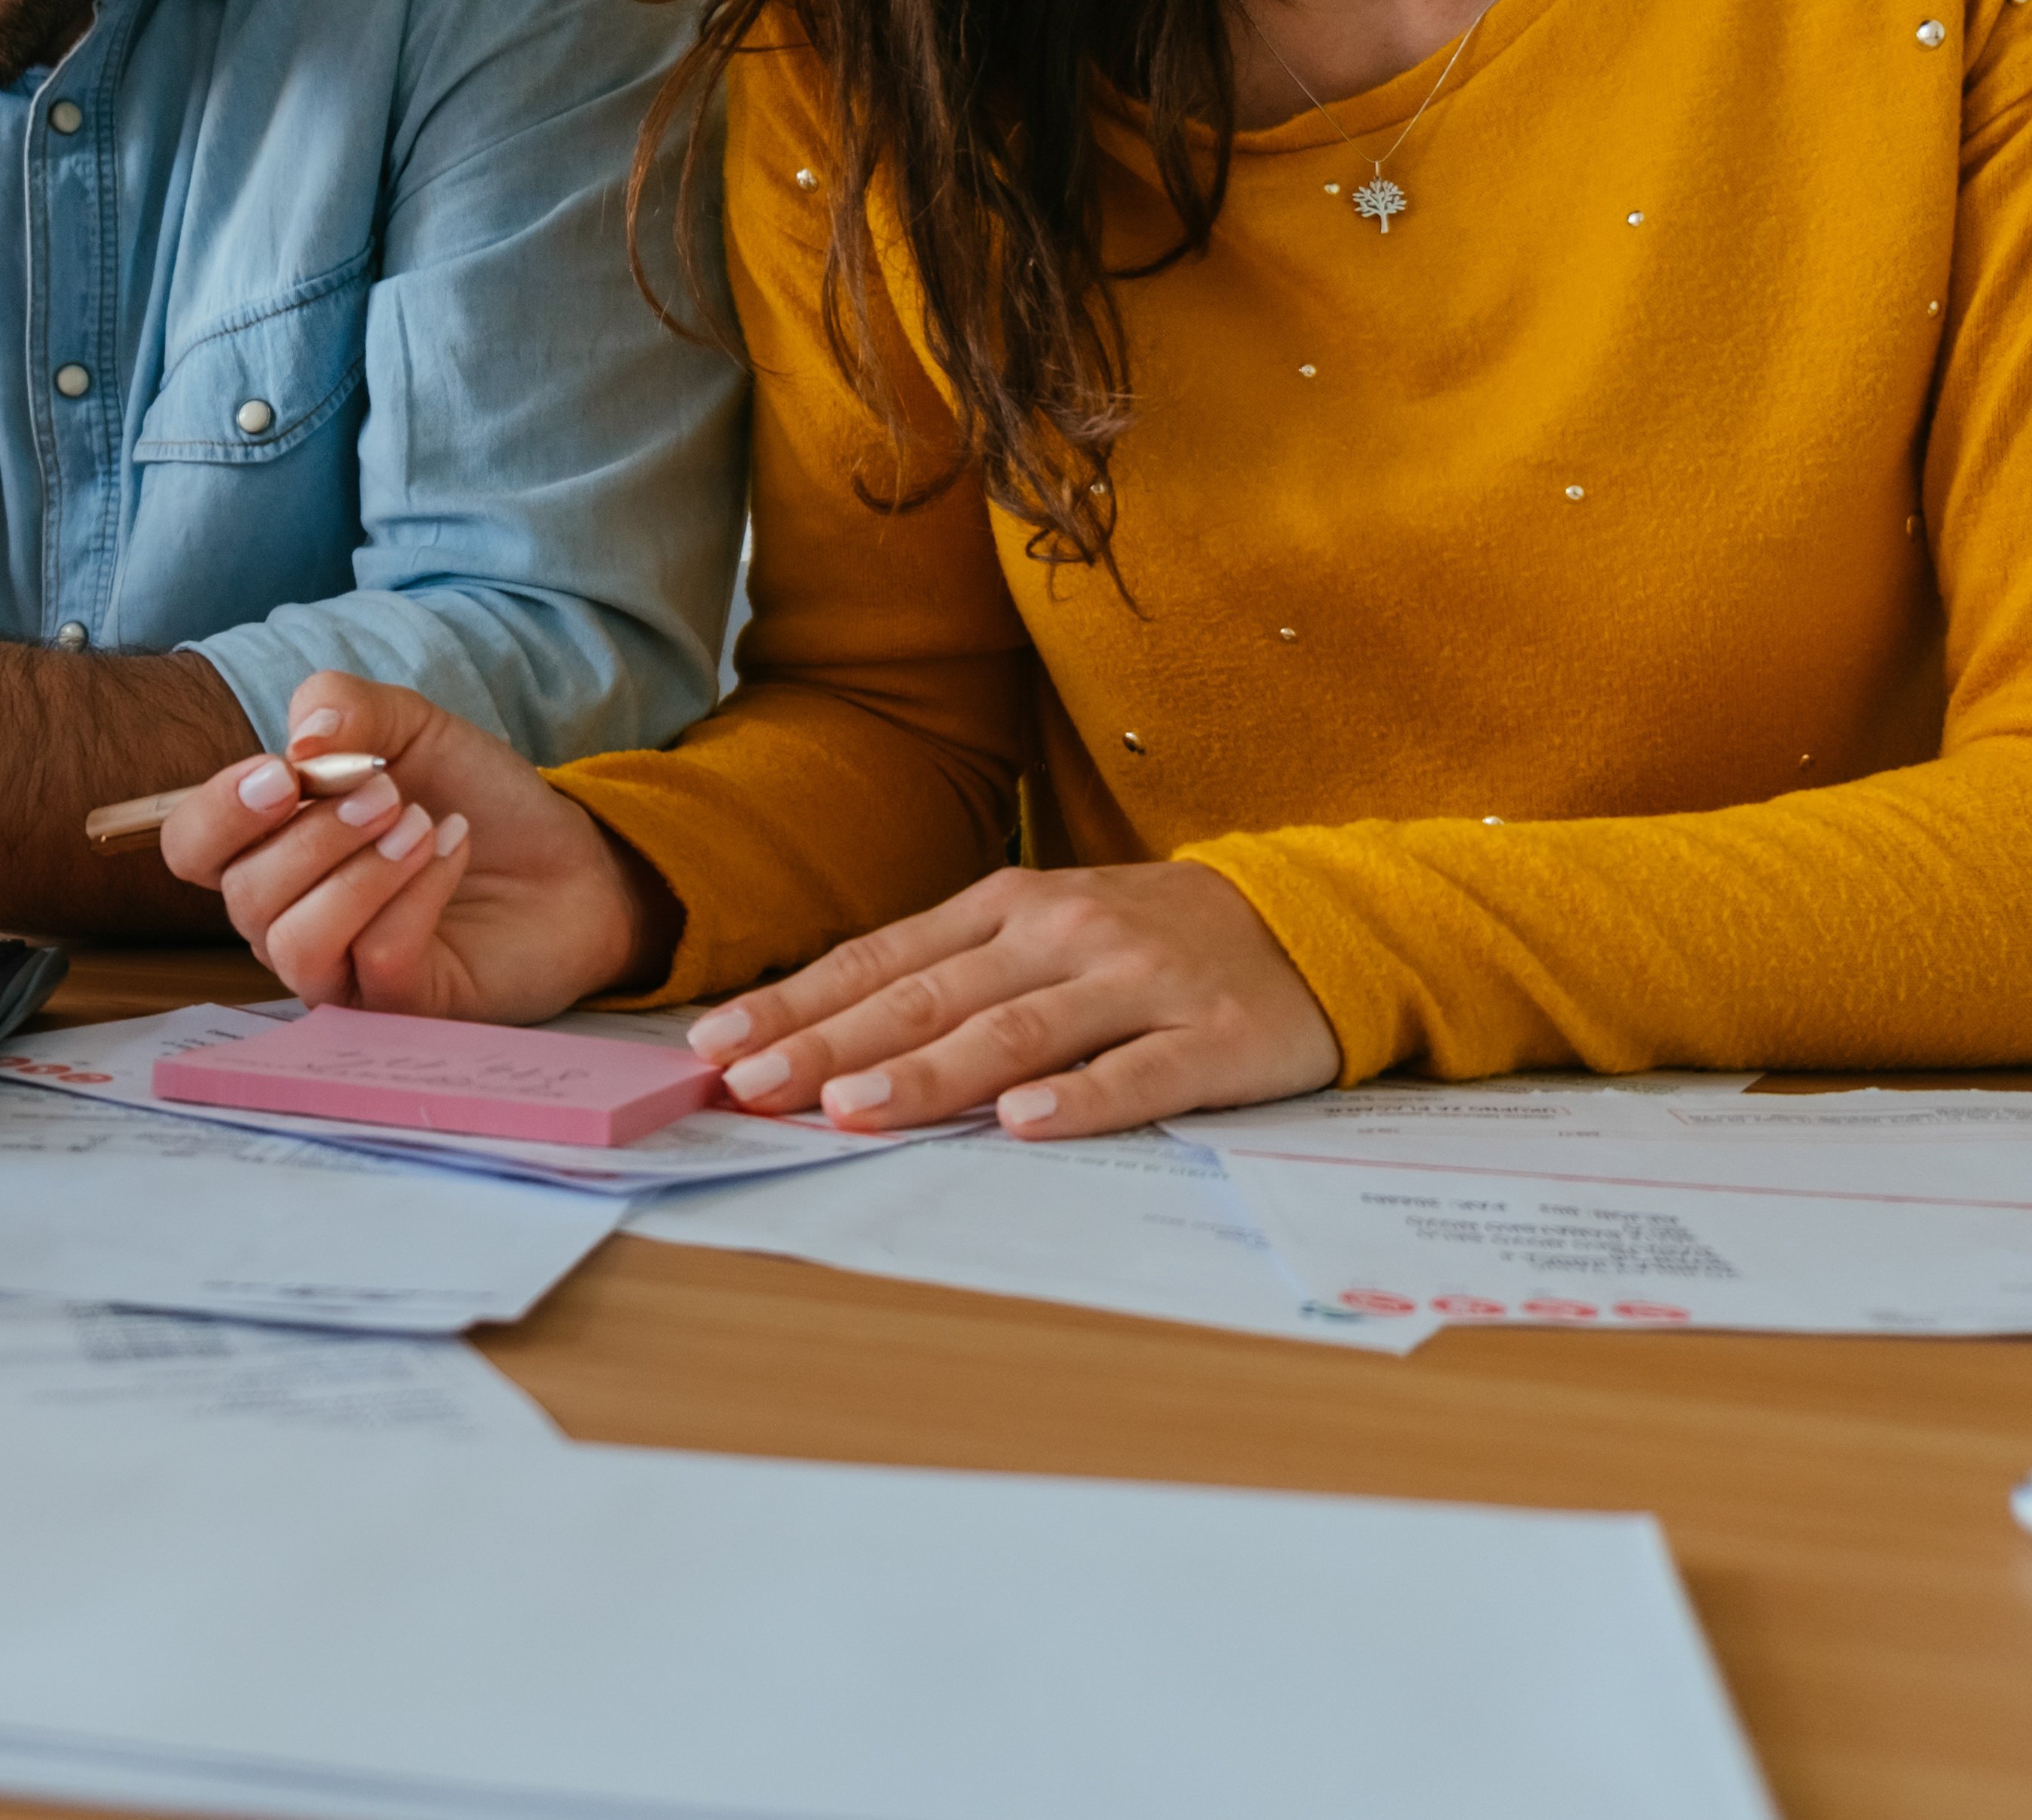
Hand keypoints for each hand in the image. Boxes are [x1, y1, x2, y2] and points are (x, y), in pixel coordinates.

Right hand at [156, 674, 665, 1019]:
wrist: (568, 859)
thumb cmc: (471, 797)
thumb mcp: (409, 726)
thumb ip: (345, 707)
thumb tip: (301, 740)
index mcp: (272, 845)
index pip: (193, 846)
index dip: (220, 811)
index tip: (285, 773)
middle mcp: (289, 917)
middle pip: (244, 893)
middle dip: (316, 831)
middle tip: (389, 791)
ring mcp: (342, 970)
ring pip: (297, 941)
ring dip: (361, 870)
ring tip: (422, 824)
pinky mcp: (400, 1006)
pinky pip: (377, 959)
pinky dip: (417, 893)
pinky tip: (453, 849)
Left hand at [683, 864, 1340, 1137]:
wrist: (1313, 920)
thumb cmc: (1152, 941)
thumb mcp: (1044, 935)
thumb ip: (953, 979)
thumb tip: (832, 1042)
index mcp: (1010, 908)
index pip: (884, 960)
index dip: (798, 1005)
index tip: (718, 1048)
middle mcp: (1065, 934)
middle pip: (930, 996)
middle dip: (831, 1044)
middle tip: (752, 1087)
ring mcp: (1141, 982)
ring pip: (1018, 1031)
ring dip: (930, 1072)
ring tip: (852, 1110)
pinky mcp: (1214, 1037)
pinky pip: (1139, 1072)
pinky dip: (1080, 1096)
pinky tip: (1025, 1122)